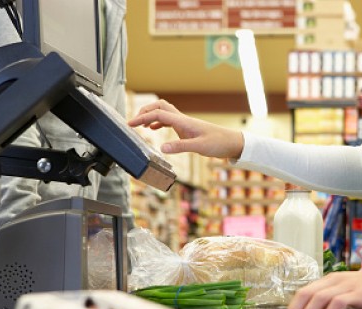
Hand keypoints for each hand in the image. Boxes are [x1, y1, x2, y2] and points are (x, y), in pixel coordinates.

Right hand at [128, 99, 244, 158]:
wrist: (232, 143)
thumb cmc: (218, 143)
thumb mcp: (199, 147)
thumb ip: (180, 147)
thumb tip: (162, 148)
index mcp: (183, 121)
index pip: (157, 114)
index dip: (142, 118)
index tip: (130, 124)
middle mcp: (182, 119)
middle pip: (159, 107)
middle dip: (144, 111)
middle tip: (133, 122)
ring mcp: (185, 123)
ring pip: (163, 112)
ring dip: (150, 116)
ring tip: (140, 125)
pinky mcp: (187, 128)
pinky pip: (169, 120)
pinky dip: (158, 122)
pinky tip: (154, 129)